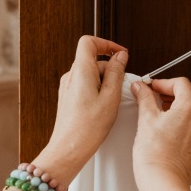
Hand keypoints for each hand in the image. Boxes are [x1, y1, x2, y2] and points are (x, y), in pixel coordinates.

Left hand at [32, 36, 127, 186]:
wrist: (69, 149)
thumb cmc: (88, 128)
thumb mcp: (111, 97)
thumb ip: (116, 72)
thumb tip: (121, 57)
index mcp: (81, 71)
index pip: (89, 42)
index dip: (107, 44)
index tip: (120, 53)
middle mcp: (71, 76)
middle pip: (93, 59)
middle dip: (111, 68)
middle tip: (122, 85)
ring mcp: (68, 87)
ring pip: (91, 73)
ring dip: (106, 81)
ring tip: (113, 100)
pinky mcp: (69, 97)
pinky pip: (87, 84)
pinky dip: (99, 89)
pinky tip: (105, 106)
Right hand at [131, 77, 190, 190]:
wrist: (164, 180)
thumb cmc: (156, 155)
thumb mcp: (146, 119)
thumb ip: (145, 98)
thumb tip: (141, 88)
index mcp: (190, 106)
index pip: (181, 83)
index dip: (165, 83)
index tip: (154, 88)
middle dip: (182, 90)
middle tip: (165, 96)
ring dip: (190, 104)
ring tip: (170, 112)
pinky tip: (178, 128)